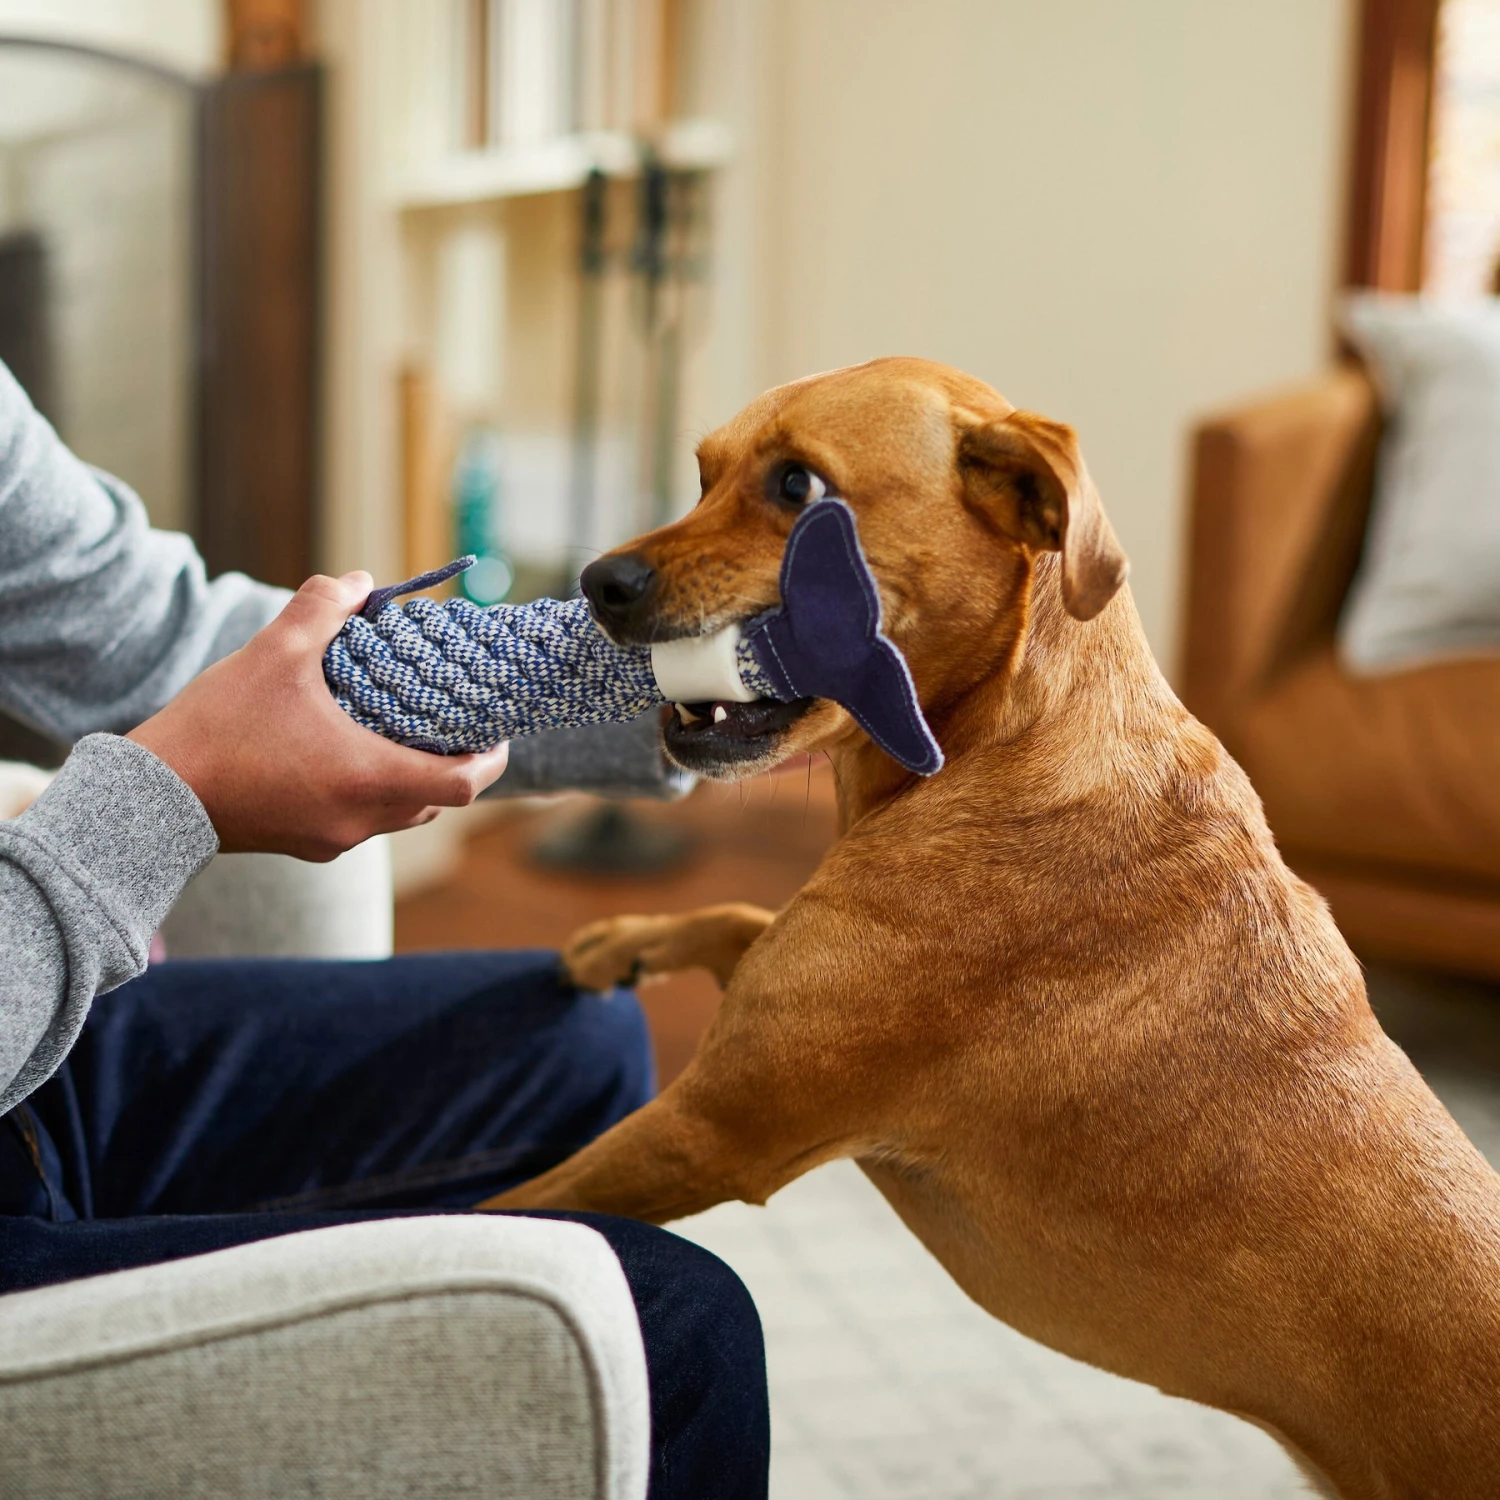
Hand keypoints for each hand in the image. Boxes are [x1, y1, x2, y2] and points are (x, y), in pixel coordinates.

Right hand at [127, 572, 508, 860]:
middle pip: (438, 801)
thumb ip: (323, 608)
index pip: (466, 784)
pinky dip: (371, 791)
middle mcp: (361, 819)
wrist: (150, 799)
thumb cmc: (218, 727)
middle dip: (454, 765)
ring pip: (399, 814)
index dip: (492, 758)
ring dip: (411, 778)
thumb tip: (359, 581)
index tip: (498, 731)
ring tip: (406, 733)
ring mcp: (332, 838)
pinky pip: (359, 821)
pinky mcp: (304, 844)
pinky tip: (348, 753)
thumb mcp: (274, 652)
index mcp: (371, 778)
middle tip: (455, 723)